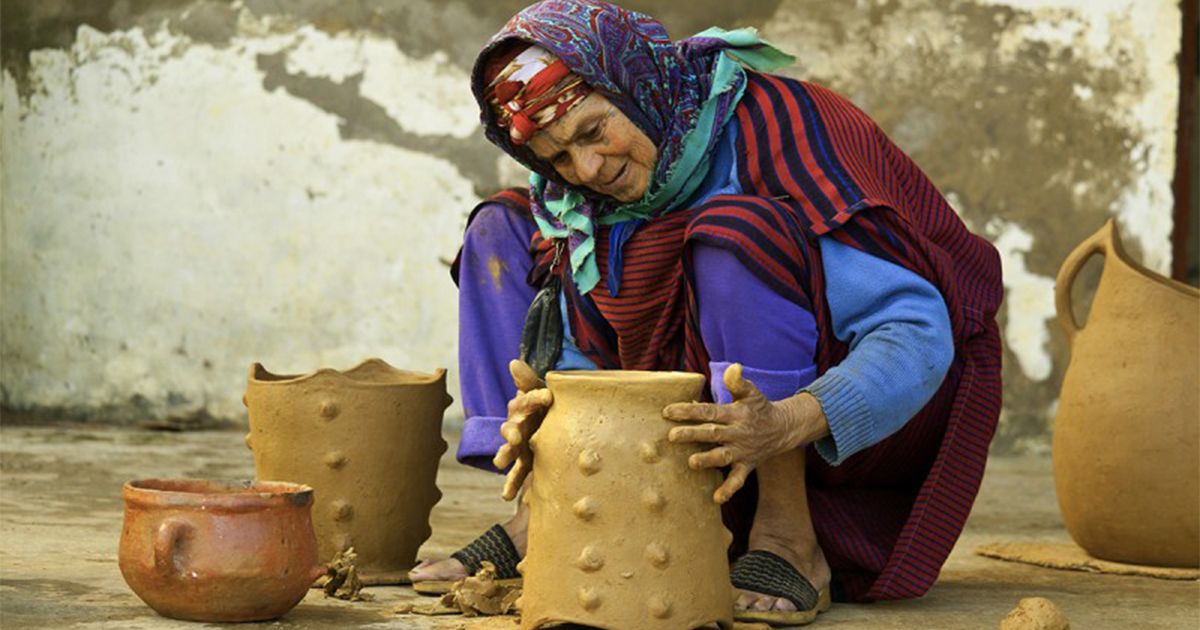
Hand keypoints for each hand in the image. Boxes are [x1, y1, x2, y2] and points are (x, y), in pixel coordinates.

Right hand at [492, 359, 552, 500]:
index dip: (535, 398)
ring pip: (509, 451)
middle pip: (511, 428)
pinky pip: (517, 475)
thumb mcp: (542, 392)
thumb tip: (513, 363)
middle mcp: (517, 426)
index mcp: (523, 407)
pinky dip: (511, 486)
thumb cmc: (546, 407)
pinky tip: (507, 496)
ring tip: (500, 462)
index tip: (548, 396)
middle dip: (512, 432)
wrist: (550, 424)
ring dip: (505, 456)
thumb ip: (529, 381)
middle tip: (516, 435)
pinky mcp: (525, 463)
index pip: (526, 400)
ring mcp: (519, 446)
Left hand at [663, 363, 826, 503]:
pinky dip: (729, 490)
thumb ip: (739, 382)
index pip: (709, 411)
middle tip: (671, 436)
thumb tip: (733, 367)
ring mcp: (742, 451)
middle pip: (712, 433)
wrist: (783, 429)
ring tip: (691, 463)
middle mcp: (737, 433)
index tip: (667, 412)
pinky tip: (716, 499)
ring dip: (708, 460)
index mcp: (735, 414)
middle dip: (692, 434)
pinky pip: (738, 480)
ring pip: (723, 456)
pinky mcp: (747, 466)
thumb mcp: (751, 392)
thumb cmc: (759, 408)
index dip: (689, 410)